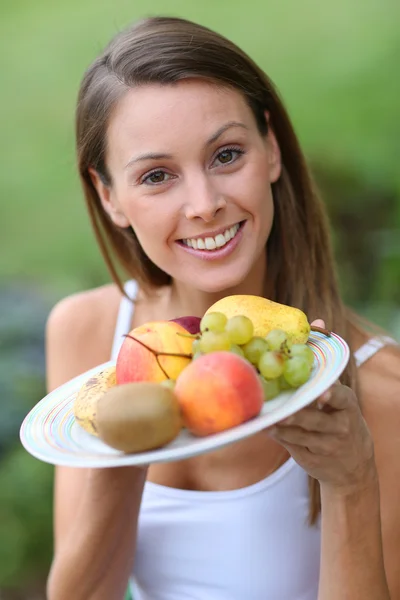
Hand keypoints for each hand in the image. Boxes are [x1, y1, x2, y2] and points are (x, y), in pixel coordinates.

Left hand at [266, 320, 376, 493]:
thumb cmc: (337, 414)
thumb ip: (324, 362)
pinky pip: (291, 445)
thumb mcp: (337, 391)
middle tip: (281, 412)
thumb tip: (318, 321)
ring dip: (281, 427)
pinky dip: (278, 436)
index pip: (342, 398)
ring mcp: (325, 445)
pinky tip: (264, 427)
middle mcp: (339, 426)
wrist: (351, 461)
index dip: (332, 396)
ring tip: (264, 419)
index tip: (321, 394)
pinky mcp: (311, 458)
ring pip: (300, 435)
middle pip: (315, 420)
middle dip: (297, 417)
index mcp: (346, 404)